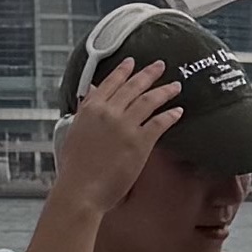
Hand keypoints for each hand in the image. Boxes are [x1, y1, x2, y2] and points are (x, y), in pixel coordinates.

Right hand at [49, 58, 180, 214]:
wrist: (81, 189)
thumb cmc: (74, 168)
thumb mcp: (73, 133)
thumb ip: (84, 113)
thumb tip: (90, 97)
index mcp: (90, 109)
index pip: (110, 83)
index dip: (123, 71)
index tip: (132, 62)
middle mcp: (108, 112)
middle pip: (133, 87)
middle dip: (149, 74)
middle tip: (160, 66)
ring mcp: (125, 126)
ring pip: (149, 100)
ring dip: (164, 91)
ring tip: (175, 86)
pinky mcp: (140, 141)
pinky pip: (159, 122)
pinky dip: (170, 115)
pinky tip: (178, 111)